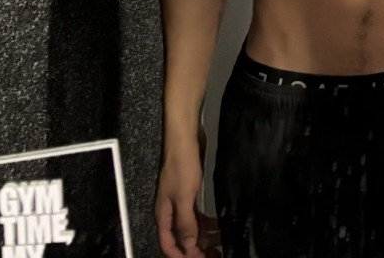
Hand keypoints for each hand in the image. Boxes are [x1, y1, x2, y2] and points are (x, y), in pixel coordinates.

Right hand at [156, 140, 222, 257]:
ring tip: (220, 244)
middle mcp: (171, 210)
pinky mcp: (191, 192)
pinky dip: (206, 223)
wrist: (185, 137)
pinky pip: (198, 214)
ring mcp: (181, 201)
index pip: (167, 243)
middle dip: (194, 248)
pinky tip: (218, 227)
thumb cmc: (181, 166)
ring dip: (203, 237)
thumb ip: (185, 222)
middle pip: (180, 237)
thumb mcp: (183, 197)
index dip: (180, 255)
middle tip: (213, 255)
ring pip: (191, 226)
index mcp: (164, 214)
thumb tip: (188, 247)